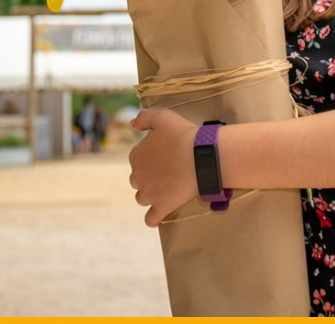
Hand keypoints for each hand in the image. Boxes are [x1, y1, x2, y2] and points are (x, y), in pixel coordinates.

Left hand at [129, 108, 199, 226]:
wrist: (203, 156)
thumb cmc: (185, 135)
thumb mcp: (164, 116)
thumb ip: (144, 117)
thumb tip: (131, 123)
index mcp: (136, 156)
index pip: (138, 159)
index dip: (151, 158)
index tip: (166, 156)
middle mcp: (138, 176)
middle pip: (138, 180)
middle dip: (149, 177)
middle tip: (168, 173)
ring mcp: (149, 194)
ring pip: (142, 198)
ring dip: (151, 195)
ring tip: (167, 190)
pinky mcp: (161, 207)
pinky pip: (151, 218)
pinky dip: (152, 218)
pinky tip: (156, 216)